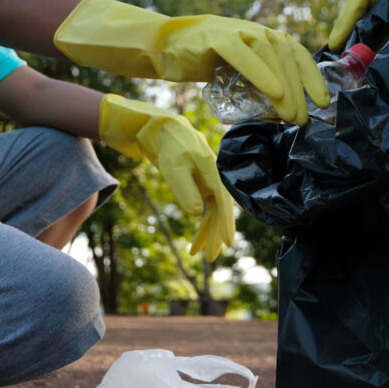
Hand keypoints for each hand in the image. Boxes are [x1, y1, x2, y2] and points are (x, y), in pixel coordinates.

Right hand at [55, 0, 329, 124]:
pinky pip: (242, 54)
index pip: (294, 51)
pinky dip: (261, 73)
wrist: (160, 48)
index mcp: (260, 36)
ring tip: (292, 115)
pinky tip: (274, 94)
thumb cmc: (200, 64)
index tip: (324, 102)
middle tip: (304, 119)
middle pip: (285, 53)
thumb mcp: (236, 73)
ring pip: (269, 53)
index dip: (312, 75)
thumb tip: (285, 111)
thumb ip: (258, 83)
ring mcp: (233, 29)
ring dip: (285, 86)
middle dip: (300, 88)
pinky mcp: (214, 37)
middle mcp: (252, 28)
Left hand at [98, 94, 234, 260]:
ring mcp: (206, 181)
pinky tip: (195, 233)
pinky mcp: (198, 182)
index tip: (227, 244)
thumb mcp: (174, 170)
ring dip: (205, 231)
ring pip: (211, 211)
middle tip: (210, 258)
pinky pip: (203, 206)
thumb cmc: (169, 146)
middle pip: (219, 212)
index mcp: (213, 174)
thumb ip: (186, 191)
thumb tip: (197, 214)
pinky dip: (199, 221)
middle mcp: (213, 179)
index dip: (225, 225)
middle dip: (214, 235)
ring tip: (197, 252)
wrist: (162, 129)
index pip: (223, 205)